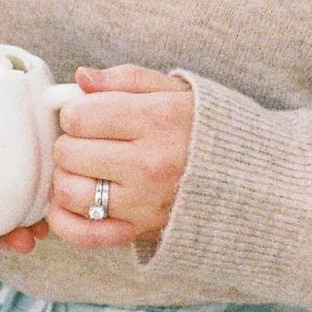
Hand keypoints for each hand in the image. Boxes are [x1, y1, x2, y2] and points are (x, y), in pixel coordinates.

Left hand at [45, 64, 194, 250]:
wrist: (246, 175)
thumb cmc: (203, 126)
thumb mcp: (174, 89)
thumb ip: (125, 79)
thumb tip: (82, 78)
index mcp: (157, 120)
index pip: (79, 117)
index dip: (74, 112)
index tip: (88, 114)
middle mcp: (149, 164)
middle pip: (69, 153)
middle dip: (69, 142)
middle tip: (85, 141)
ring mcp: (143, 203)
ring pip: (69, 193)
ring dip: (66, 178)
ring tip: (82, 168)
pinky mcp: (139, 231)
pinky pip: (83, 234)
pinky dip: (65, 219)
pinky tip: (71, 201)